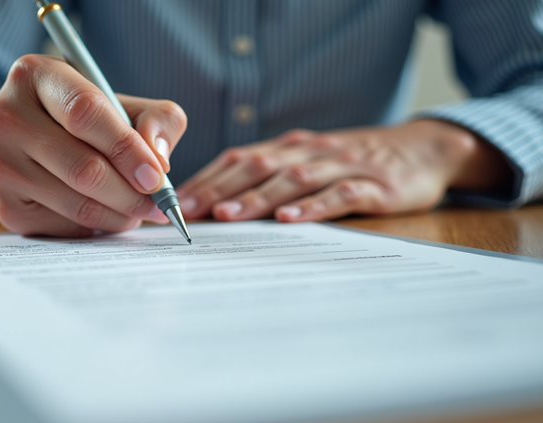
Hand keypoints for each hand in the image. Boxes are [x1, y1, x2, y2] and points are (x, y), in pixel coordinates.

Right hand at [0, 54, 186, 235]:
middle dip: (131, 193)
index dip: (126, 148)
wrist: (26, 145)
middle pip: (83, 168)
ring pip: (77, 203)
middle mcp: (5, 117)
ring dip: (120, 215)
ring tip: (138, 210)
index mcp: (35, 75)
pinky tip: (106, 213)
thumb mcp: (123, 104)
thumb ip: (156, 120)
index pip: (85, 112)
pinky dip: (97, 227)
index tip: (156, 176)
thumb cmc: (83, 121)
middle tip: (158, 205)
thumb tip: (158, 161)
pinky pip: (65, 226)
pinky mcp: (4, 206)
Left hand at [176, 119, 511, 221]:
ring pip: (293, 179)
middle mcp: (310, 151)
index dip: (208, 178)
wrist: (424, 149)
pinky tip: (289, 219)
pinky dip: (312, 207)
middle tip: (188, 211)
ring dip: (257, 197)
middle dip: (220, 188)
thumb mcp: (311, 161)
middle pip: (259, 166)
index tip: (177, 201)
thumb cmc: (355, 162)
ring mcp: (342, 166)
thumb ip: (274, 176)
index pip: (240, 158)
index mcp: (291, 146)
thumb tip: (220, 203)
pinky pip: (340, 196)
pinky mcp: (374, 186)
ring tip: (228, 215)